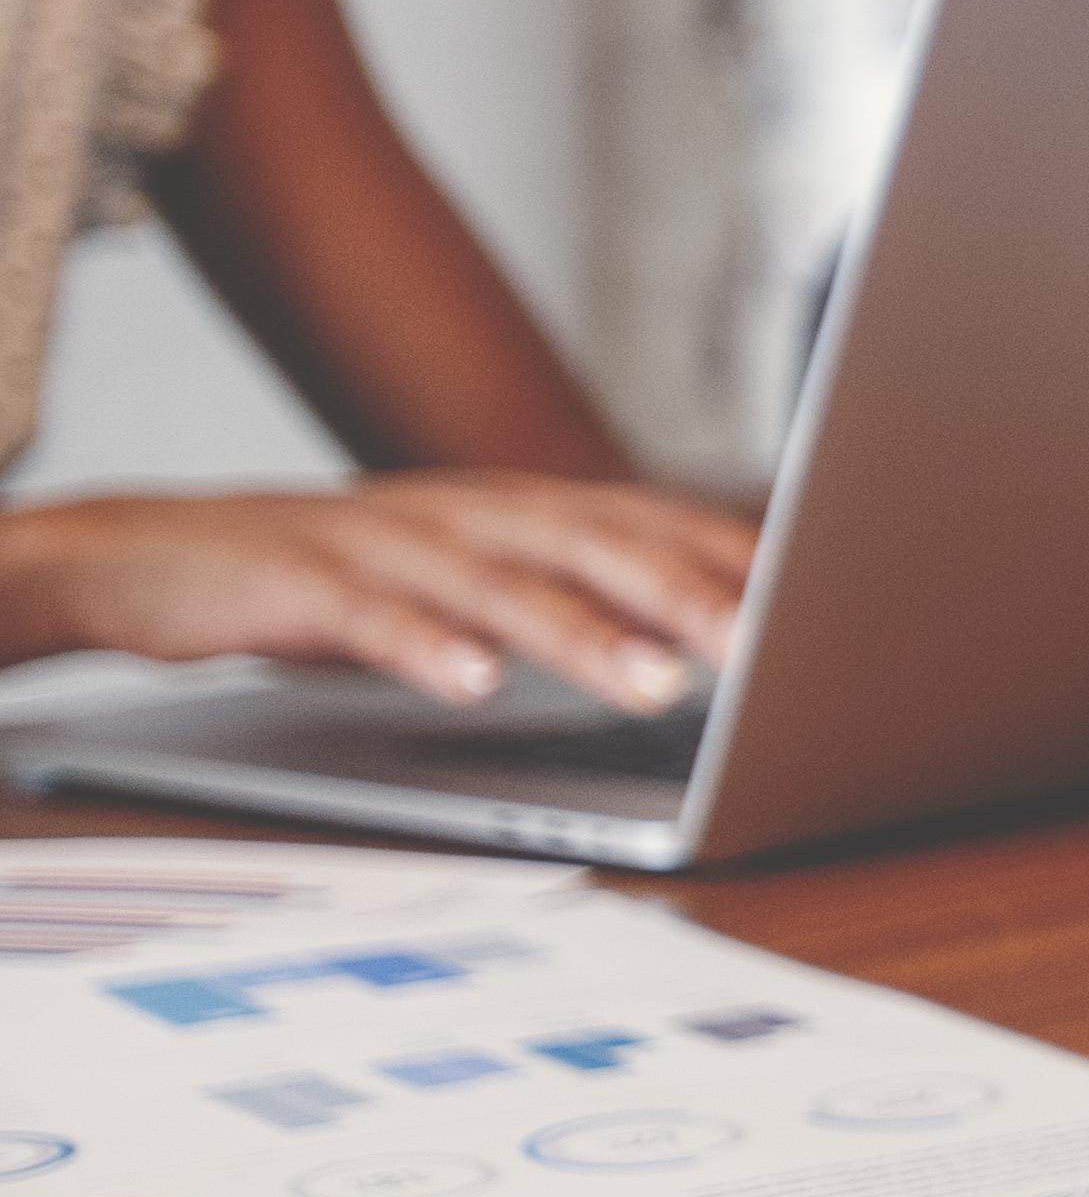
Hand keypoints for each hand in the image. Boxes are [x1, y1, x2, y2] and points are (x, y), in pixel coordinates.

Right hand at [0, 473, 756, 709]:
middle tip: (774, 645)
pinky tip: (475, 685)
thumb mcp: (471, 580)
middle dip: (693, 594)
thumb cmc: (340, 575)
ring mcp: (385, 544)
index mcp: (516, 511)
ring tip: (659, 682)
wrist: (154, 551)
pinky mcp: (302, 583)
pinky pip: (373, 617)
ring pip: (501, 584)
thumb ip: (575, 597)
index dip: (736, 558)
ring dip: (585, 634)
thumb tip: (705, 635)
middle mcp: (466, 514)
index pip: (649, 522)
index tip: (824, 601)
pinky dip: (426, 648)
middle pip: (597, 545)